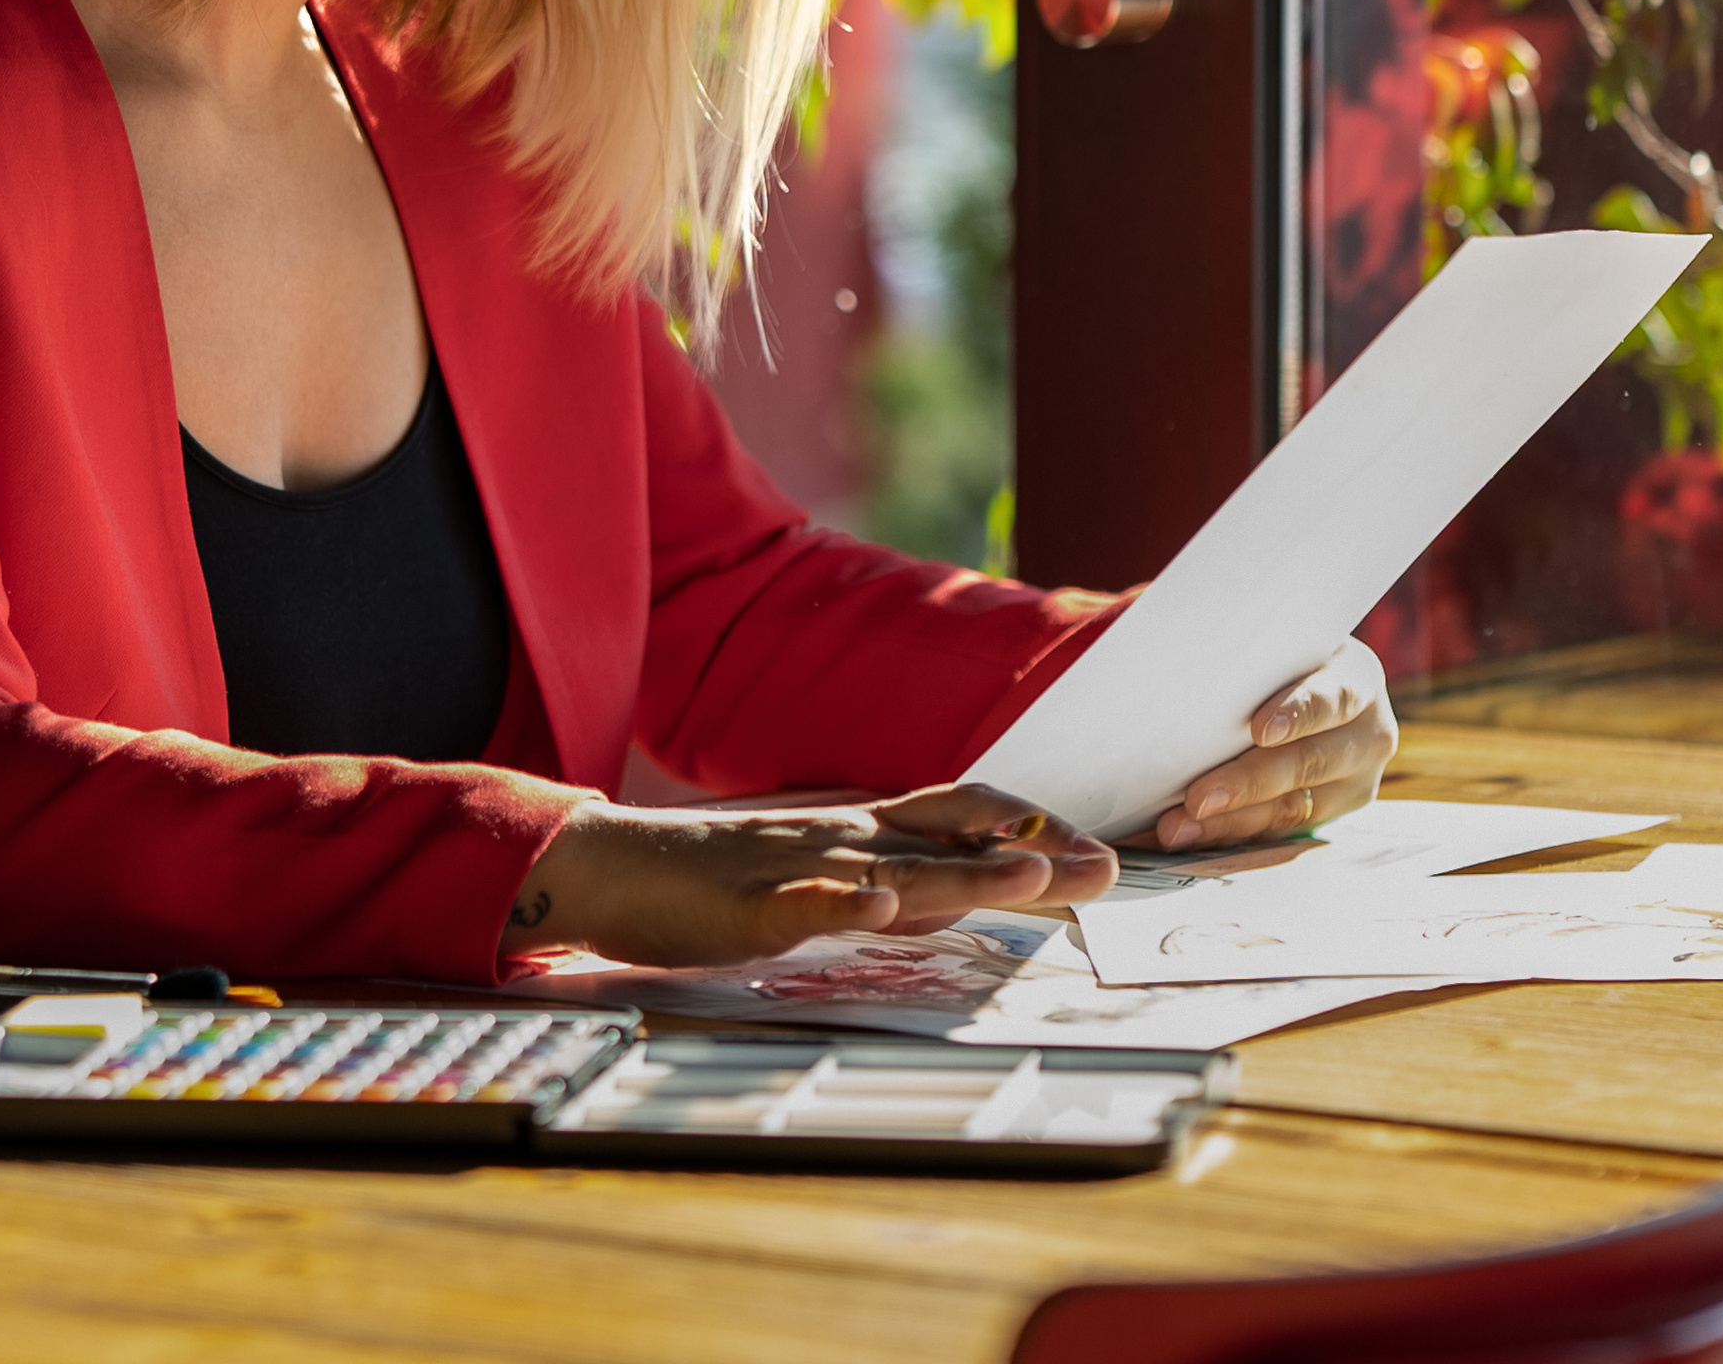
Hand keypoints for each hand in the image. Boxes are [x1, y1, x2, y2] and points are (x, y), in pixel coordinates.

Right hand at [500, 782, 1117, 967]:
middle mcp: (841, 839)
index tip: (1092, 851)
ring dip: (964, 873)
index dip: (1027, 827)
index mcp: (858, 831)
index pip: (959, 815)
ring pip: (892, 868)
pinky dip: (843, 904)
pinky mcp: (748, 905)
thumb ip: (878, 883)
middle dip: (1032, 852)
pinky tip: (876, 907)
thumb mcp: (814, 877)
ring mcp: (796, 868)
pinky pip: (801, 902)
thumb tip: (943, 899)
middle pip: (949, 838)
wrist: (615, 866)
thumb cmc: (713, 879)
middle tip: (1107, 868)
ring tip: (1029, 877)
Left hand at [1154, 636, 1397, 850]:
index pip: (1332, 697)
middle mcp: (1367, 733)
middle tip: (1198, 798)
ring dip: (1230, 820)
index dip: (1298, 713)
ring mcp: (1355, 780)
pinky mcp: (1331, 813)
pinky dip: (1230, 833)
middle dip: (1248, 783)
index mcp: (1356, 677)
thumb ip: (1232, 641)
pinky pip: (1279, 830)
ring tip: (1179, 827)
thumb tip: (1151, 627)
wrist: (1307, 683)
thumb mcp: (1270, 639)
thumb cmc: (1276, 654)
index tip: (1260, 730)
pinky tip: (1190, 833)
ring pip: (1291, 808)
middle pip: (1308, 763)